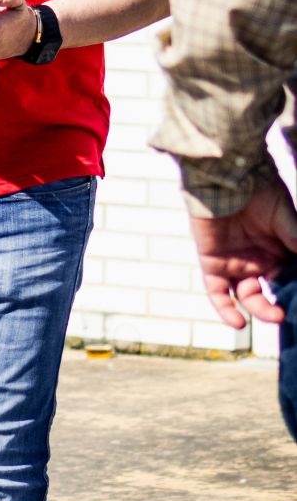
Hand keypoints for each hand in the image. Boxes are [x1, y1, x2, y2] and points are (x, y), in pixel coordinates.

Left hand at [188, 179, 296, 329]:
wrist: (225, 177)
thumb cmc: (260, 191)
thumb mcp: (286, 217)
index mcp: (279, 251)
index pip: (290, 279)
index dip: (295, 291)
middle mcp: (259, 261)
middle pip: (271, 293)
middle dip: (279, 306)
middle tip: (286, 314)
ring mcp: (236, 264)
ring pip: (248, 297)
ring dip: (260, 310)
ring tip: (274, 316)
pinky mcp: (212, 264)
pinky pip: (218, 294)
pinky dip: (225, 310)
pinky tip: (238, 323)